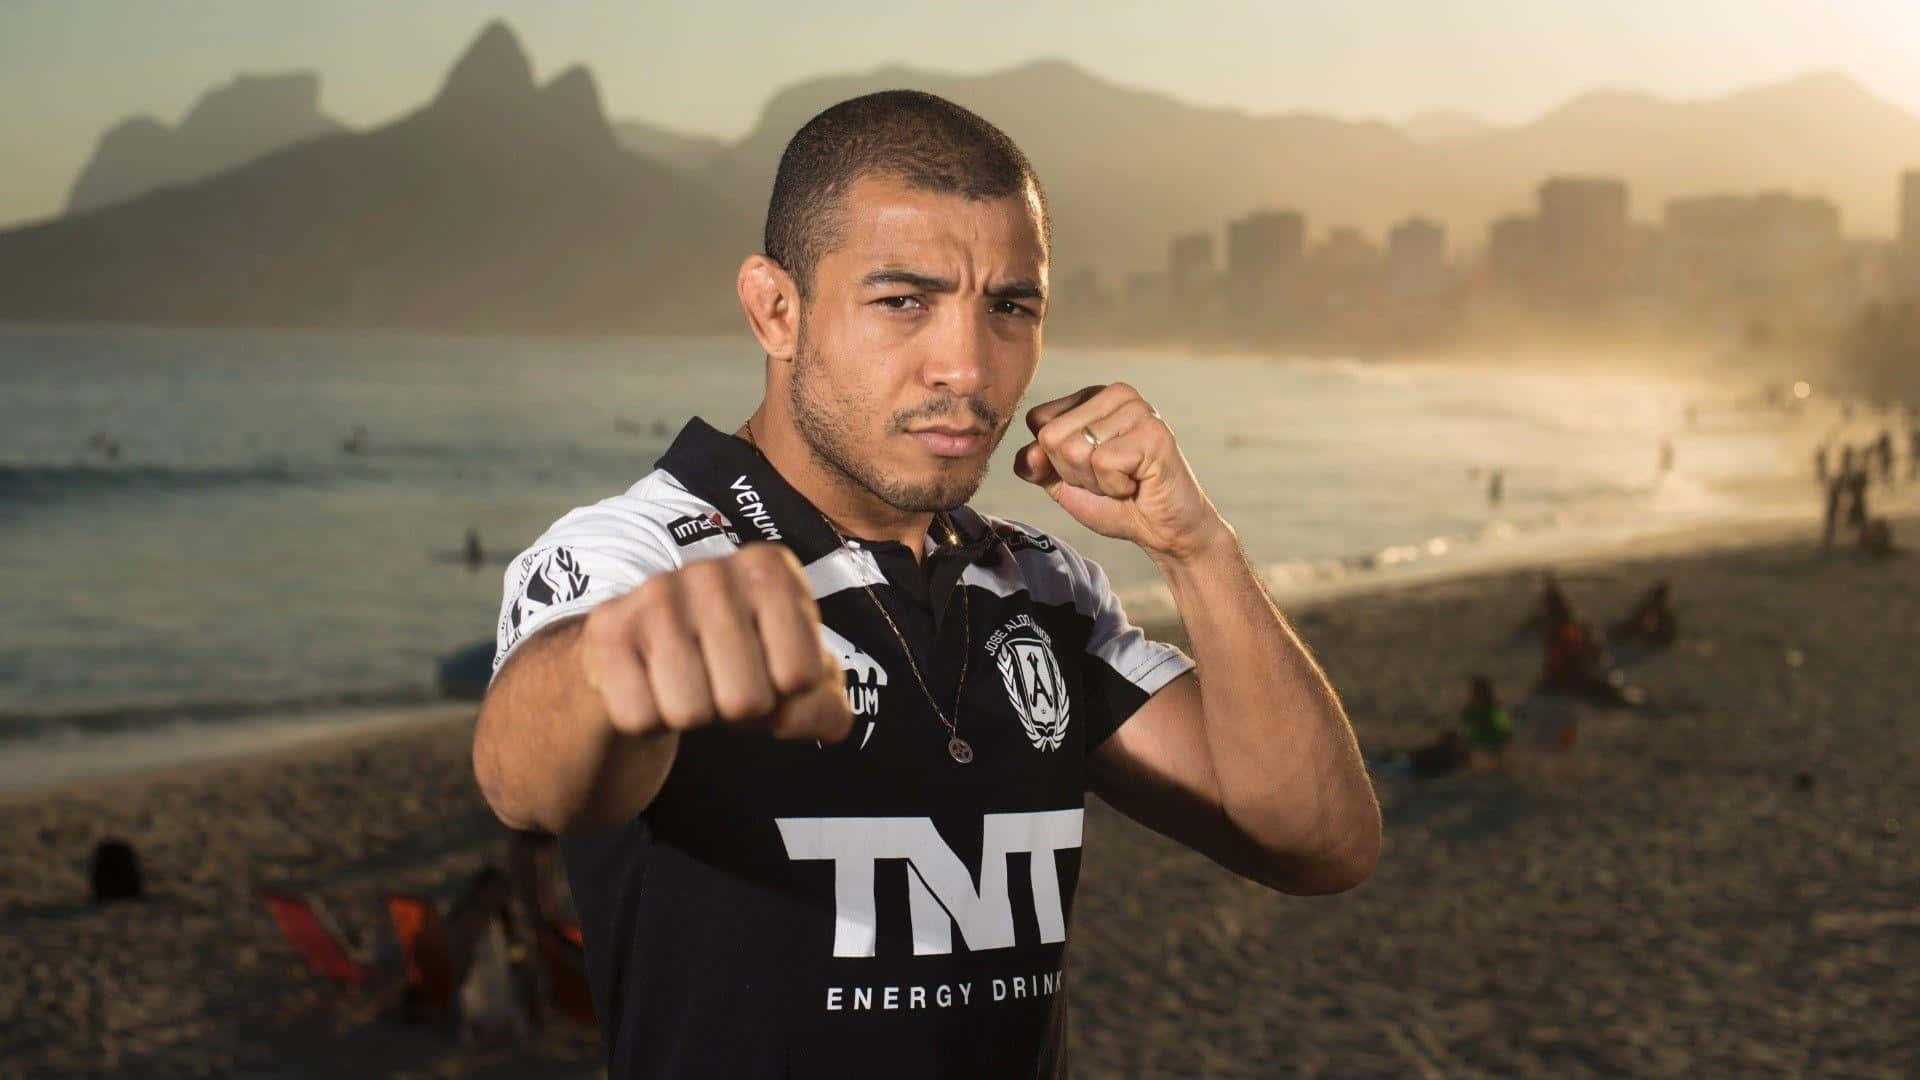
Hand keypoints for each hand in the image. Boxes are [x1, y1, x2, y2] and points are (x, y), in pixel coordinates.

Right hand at [576, 543, 853, 741]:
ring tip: (687, 682)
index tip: (769, 669)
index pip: (802, 675)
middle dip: (738, 711)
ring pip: (690, 712)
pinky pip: (640, 718)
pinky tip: (649, 685)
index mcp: (770, 570)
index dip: (788, 694)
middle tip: (721, 682)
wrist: (642, 653)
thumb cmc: (736, 661)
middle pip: (747, 699)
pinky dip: (647, 720)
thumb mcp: (793, 677)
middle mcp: (712, 571)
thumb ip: (823, 703)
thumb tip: (821, 720)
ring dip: (692, 716)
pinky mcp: (607, 631)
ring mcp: (654, 596)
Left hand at [1013, 383, 1231, 561]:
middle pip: (1052, 436)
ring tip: (1126, 480)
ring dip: (1097, 481)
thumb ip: (1037, 465)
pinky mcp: (1153, 433)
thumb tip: (1029, 453)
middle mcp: (1116, 393)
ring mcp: (1137, 409)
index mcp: (1092, 396)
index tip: (1091, 469)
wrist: (1164, 529)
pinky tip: (1138, 483)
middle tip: (1111, 478)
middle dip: (1075, 473)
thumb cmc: (1117, 502)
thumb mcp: (1064, 483)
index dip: (1056, 460)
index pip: (1038, 421)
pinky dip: (1115, 486)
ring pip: (1075, 449)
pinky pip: (1103, 463)